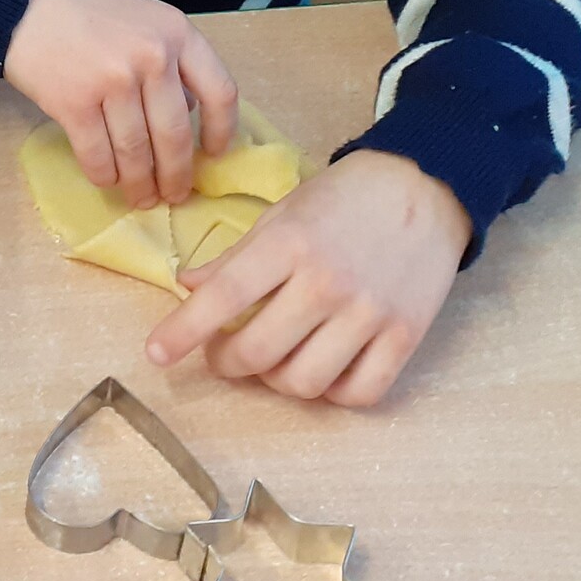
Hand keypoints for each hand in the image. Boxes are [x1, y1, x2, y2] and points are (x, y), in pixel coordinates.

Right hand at [1, 0, 238, 205]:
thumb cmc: (84, 6)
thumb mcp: (143, 17)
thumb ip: (169, 58)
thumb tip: (186, 111)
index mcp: (176, 33)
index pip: (220, 92)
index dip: (222, 132)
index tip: (215, 155)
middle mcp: (152, 58)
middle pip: (175, 135)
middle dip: (177, 175)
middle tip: (173, 195)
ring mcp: (113, 82)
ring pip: (136, 152)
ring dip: (140, 184)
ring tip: (141, 198)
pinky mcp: (74, 103)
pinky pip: (98, 155)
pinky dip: (104, 175)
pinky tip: (106, 180)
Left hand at [144, 149, 471, 406]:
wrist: (424, 187)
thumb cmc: (343, 199)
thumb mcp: (282, 214)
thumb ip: (236, 256)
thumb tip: (187, 284)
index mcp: (288, 244)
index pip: (223, 297)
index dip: (183, 331)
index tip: (156, 353)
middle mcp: (326, 283)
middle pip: (258, 352)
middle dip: (227, 362)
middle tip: (223, 354)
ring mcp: (369, 314)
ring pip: (305, 383)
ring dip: (276, 381)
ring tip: (273, 360)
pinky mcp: (405, 336)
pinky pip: (359, 393)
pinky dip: (332, 393)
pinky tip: (321, 371)